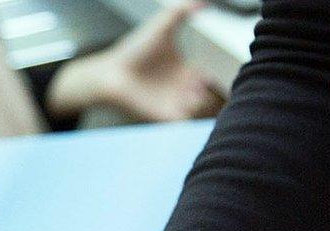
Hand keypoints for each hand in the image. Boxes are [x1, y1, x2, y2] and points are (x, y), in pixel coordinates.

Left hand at [47, 3, 220, 124]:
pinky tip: (183, 100)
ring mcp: (176, 103)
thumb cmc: (134, 51)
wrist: (111, 73)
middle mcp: (184, 88)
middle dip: (214, 90)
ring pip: (203, 110)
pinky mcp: (166, 115)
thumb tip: (202, 1)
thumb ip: (181, 12)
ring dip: (203, 101)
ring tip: (192, 90)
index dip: (218, 73)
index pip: (212, 74)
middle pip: (212, 95)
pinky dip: (190, 113)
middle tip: (203, 80)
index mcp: (187, 70)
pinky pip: (187, 121)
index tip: (211, 66)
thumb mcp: (161, 27)